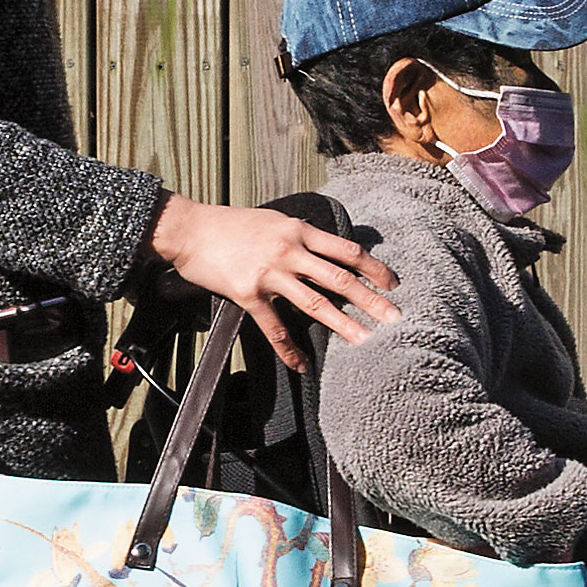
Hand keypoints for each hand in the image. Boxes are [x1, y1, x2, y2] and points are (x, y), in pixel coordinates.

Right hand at [151, 197, 397, 370]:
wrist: (191, 230)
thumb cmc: (232, 224)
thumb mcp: (274, 221)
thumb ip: (300, 237)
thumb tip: (326, 252)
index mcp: (299, 231)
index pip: (347, 250)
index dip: (373, 268)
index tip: (393, 284)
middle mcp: (290, 250)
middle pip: (339, 278)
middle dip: (371, 300)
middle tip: (395, 318)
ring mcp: (270, 273)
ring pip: (315, 304)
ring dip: (343, 325)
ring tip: (364, 341)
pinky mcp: (248, 294)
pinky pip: (275, 327)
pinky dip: (290, 350)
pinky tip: (301, 365)